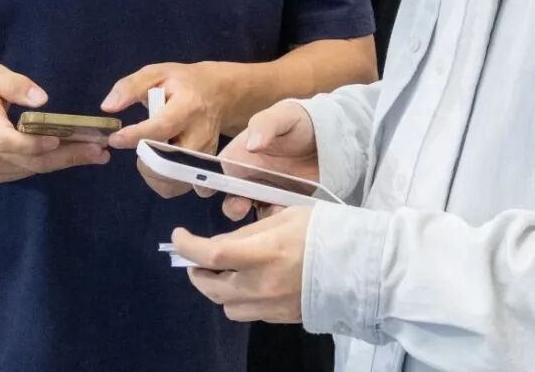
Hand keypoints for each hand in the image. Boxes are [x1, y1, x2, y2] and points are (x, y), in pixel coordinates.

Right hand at [0, 62, 109, 184]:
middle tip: (99, 150)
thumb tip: (42, 98)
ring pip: (30, 169)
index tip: (59, 139)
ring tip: (96, 154)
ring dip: (64, 162)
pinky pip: (26, 171)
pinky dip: (50, 165)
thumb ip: (14, 84)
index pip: (6, 141)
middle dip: (66, 156)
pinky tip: (74, 157)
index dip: (32, 144)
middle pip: (27, 160)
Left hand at [102, 62, 233, 197]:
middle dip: (143, 160)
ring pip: (173, 181)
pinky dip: (161, 182)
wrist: (217, 94)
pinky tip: (158, 163)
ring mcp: (206, 155)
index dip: (135, 136)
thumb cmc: (182, 83)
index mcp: (188, 106)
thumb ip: (130, 87)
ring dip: (150, 173)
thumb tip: (107, 107)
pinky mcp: (205, 168)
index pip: (162, 127)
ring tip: (147, 152)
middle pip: (168, 162)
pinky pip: (178, 187)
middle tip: (134, 145)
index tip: (114, 138)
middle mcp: (201, 134)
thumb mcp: (156, 73)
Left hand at [172, 206, 312, 322]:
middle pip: (210, 287)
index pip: (210, 255)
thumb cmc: (321, 231)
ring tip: (224, 272)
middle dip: (196, 271)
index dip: (187, 246)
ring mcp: (269, 306)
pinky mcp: (279, 318)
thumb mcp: (284, 216)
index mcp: (262, 252)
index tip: (178, 236)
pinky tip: (250, 283)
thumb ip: (251, 232)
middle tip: (197, 258)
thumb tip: (224, 243)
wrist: (357, 266)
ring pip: (225, 305)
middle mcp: (260, 284)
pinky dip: (239, 299)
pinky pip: (247, 313)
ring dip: (217, 288)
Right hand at [211, 101, 319, 220]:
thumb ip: (265, 125)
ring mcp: (266, 193)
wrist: (331, 136)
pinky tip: (287, 214)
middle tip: (242, 206)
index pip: (215, 171)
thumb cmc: (299, 121)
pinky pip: (275, 219)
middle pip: (230, 199)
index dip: (205, 183)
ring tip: (270, 211)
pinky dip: (276, 220)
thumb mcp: (283, 116)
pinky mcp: (284, 204)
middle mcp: (249, 177)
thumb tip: (252, 145)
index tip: (205, 192)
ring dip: (255, 219)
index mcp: (240, 155)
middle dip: (232, 207)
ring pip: (251, 214)